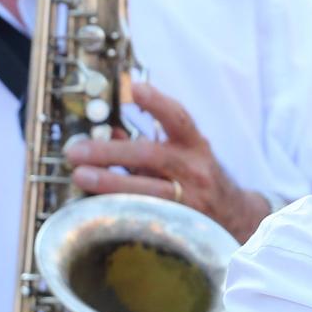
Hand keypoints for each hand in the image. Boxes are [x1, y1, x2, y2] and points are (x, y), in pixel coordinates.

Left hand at [65, 81, 267, 243]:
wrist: (235, 217)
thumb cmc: (198, 179)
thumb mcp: (181, 155)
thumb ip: (147, 143)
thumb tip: (107, 131)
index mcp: (195, 145)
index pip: (178, 118)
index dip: (155, 102)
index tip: (132, 88)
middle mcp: (195, 169)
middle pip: (151, 155)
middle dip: (110, 151)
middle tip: (76, 150)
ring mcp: (190, 198)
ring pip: (147, 189)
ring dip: (109, 181)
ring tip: (80, 175)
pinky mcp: (181, 223)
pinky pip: (146, 214)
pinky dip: (119, 207)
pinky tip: (94, 205)